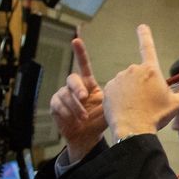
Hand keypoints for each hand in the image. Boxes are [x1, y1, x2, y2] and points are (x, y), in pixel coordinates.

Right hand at [49, 38, 105, 160]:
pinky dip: (66, 112)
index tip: (76, 40)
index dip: (80, 53)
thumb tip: (122, 90)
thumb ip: (111, 99)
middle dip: (77, 88)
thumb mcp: (107, 109)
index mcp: (88, 85)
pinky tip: (73, 119)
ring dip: (75, 106)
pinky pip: (58, 104)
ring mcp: (64, 95)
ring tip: (83, 117)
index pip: (84, 66)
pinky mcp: (55, 105)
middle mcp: (75, 87)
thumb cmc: (98, 121)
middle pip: (72, 79)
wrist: (86, 137)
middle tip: (84, 97)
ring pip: (65, 94)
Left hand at [103, 25, 178, 139]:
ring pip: (127, 82)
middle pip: (140, 74)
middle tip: (148, 102)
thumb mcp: (176, 104)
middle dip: (143, 84)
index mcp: (151, 70)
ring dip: (131, 91)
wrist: (133, 130)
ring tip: (136, 107)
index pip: (148, 47)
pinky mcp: (108, 88)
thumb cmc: (156, 116)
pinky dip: (120, 97)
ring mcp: (119, 78)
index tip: (141, 26)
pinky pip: (116, 90)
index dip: (145, 35)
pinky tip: (125, 108)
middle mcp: (134, 70)